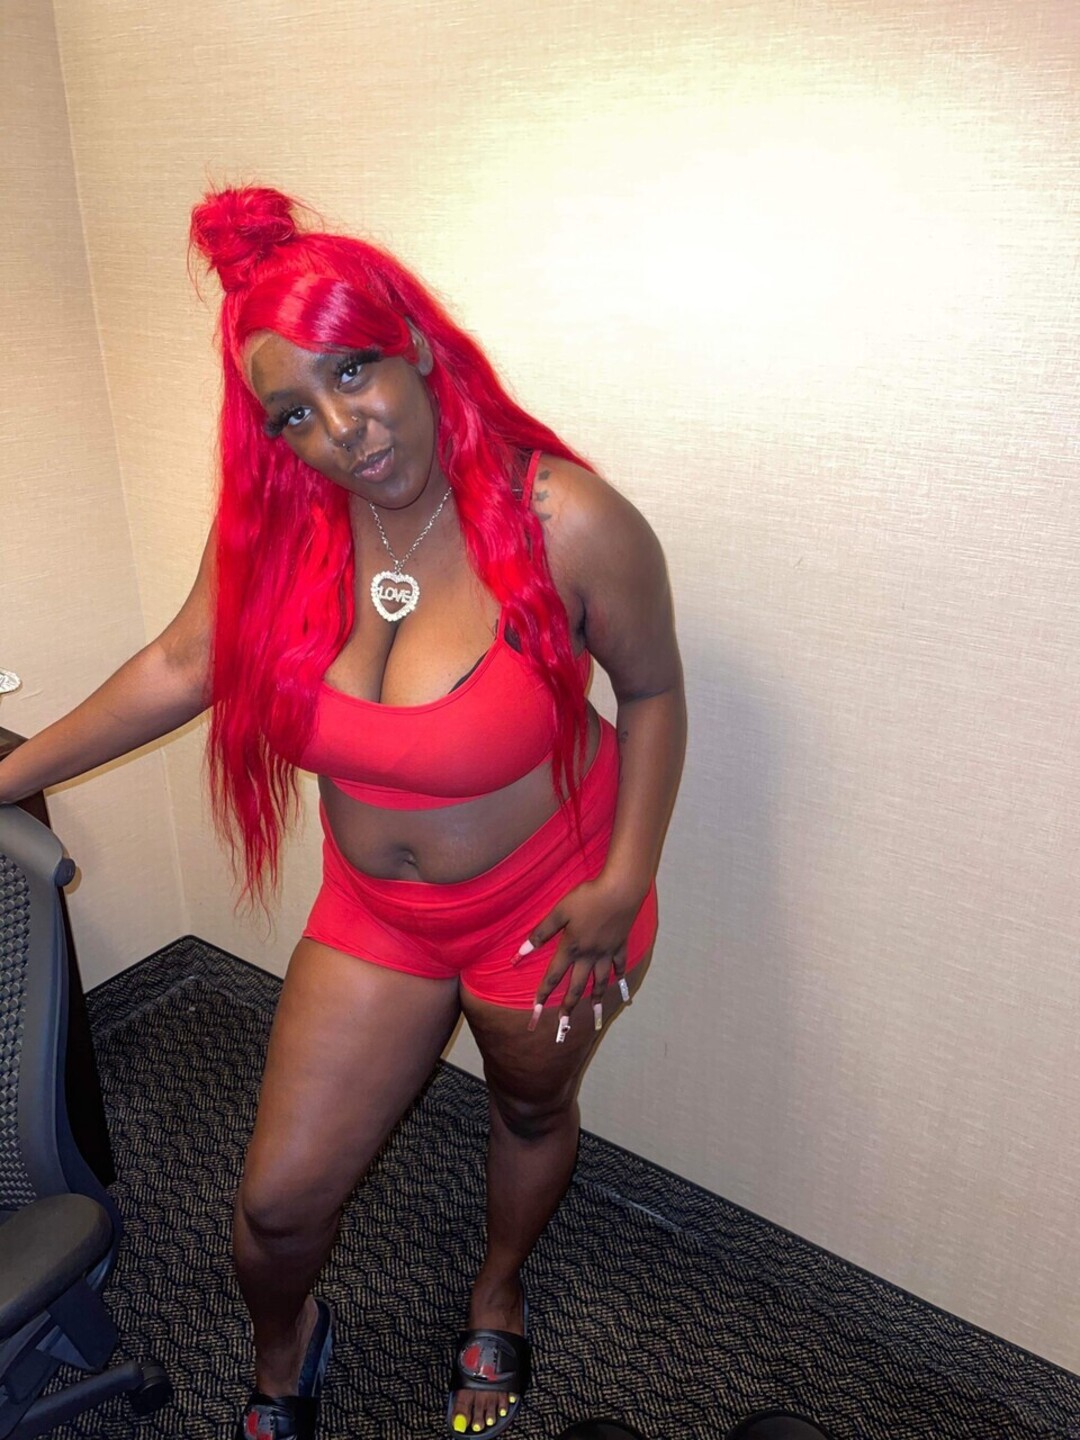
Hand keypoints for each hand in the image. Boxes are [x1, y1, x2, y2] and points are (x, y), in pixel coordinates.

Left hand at [516, 873, 646, 1036]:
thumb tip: (521, 952)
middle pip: (577, 985)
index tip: (536, 1010)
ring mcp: (606, 952)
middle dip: (569, 1006)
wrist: (620, 891)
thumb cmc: (587, 898)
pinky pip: (620, 966)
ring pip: (600, 981)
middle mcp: (589, 955)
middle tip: (564, 1024)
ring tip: (594, 1014)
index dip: (543, 993)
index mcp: (571, 948)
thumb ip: (541, 933)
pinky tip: (622, 988)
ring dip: (596, 999)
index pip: (553, 976)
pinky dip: (621, 978)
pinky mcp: (620, 945)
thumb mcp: (559, 912)